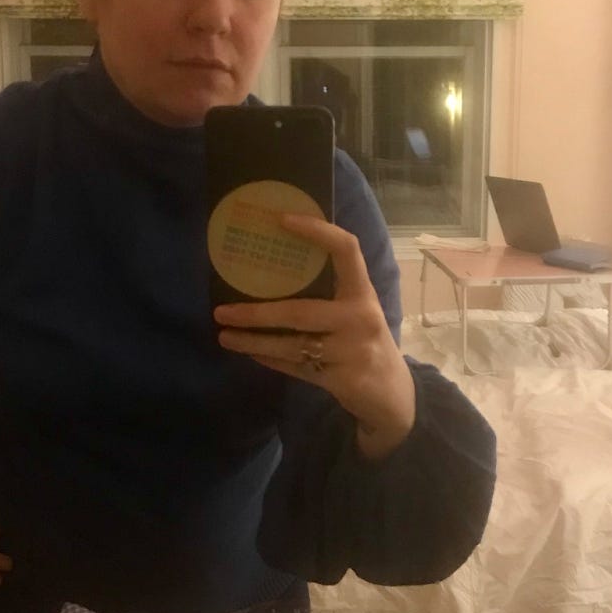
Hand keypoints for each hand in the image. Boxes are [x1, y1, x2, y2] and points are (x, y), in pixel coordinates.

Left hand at [215, 214, 416, 460]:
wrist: (390, 392)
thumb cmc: (364, 340)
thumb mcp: (356, 310)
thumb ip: (330, 292)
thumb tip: (273, 266)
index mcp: (364, 293)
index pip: (346, 250)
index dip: (317, 231)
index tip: (281, 219)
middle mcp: (360, 319)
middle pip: (299, 312)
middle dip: (256, 313)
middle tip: (221, 311)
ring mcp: (351, 352)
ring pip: (291, 346)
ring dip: (253, 341)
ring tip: (225, 335)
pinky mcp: (340, 379)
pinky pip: (294, 367)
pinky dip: (269, 359)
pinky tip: (250, 353)